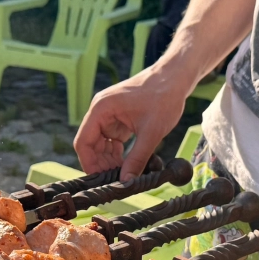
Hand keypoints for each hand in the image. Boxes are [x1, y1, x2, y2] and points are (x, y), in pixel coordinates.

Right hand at [74, 67, 192, 179]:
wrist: (175, 78)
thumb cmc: (164, 97)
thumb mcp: (151, 132)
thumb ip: (137, 158)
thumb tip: (126, 181)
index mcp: (101, 109)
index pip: (83, 142)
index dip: (90, 164)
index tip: (101, 180)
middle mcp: (101, 111)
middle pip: (90, 144)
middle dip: (101, 164)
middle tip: (117, 180)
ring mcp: (109, 114)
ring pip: (101, 144)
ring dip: (109, 160)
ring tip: (124, 174)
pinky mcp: (119, 118)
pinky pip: (111, 140)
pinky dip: (117, 153)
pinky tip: (129, 163)